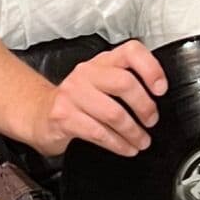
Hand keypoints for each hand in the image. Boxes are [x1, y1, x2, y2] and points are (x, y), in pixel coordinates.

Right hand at [27, 39, 166, 157]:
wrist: (39, 113)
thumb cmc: (77, 100)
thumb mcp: (100, 82)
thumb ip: (125, 81)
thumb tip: (157, 98)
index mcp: (102, 61)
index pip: (131, 51)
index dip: (151, 68)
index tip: (161, 89)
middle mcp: (86, 73)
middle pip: (124, 83)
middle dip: (145, 107)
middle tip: (151, 121)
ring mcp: (73, 94)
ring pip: (113, 113)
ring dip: (133, 132)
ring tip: (141, 141)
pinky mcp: (64, 116)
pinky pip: (99, 133)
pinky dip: (118, 144)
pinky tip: (125, 148)